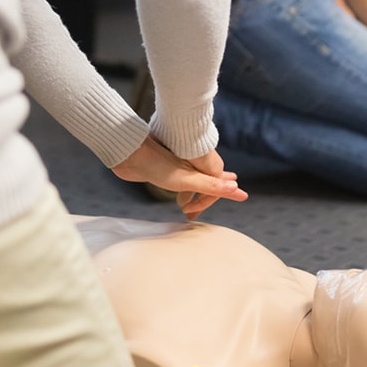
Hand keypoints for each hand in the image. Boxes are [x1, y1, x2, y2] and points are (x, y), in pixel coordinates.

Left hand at [112, 137, 247, 219]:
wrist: (129, 152)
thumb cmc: (157, 164)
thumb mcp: (188, 179)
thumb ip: (212, 185)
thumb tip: (238, 190)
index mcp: (203, 164)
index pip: (215, 187)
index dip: (205, 202)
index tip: (193, 214)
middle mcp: (195, 164)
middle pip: (207, 183)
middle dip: (205, 197)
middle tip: (198, 211)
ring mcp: (180, 165)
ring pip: (193, 182)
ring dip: (192, 194)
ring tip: (188, 206)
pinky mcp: (166, 167)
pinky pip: (180, 180)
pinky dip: (182, 189)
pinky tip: (176, 191)